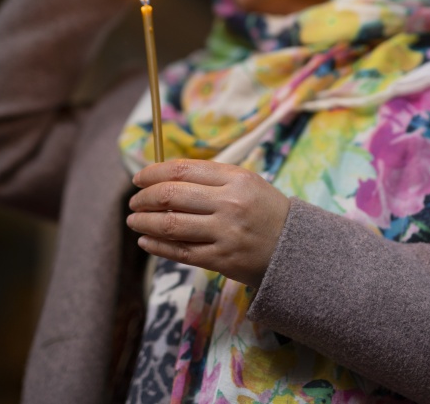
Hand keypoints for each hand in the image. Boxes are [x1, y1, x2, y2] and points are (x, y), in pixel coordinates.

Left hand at [127, 159, 290, 287]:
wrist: (296, 249)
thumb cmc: (265, 211)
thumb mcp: (246, 182)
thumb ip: (210, 177)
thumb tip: (164, 175)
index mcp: (236, 179)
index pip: (182, 170)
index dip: (153, 173)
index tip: (138, 178)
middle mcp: (230, 204)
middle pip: (172, 195)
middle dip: (144, 198)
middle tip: (134, 201)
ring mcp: (225, 233)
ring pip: (171, 225)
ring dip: (145, 221)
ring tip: (134, 220)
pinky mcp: (222, 259)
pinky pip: (181, 252)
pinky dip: (158, 245)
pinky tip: (145, 240)